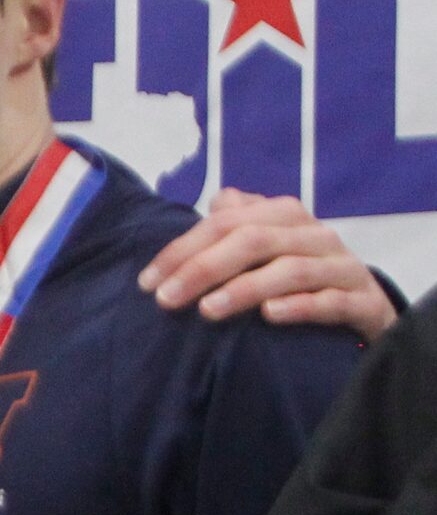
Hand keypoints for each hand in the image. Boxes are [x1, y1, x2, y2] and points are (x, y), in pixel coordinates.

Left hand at [140, 189, 395, 337]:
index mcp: (286, 217)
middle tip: (166, 299)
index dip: (182, 250)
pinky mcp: (365, 302)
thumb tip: (216, 199)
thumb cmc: (301, 277)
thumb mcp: (268, 247)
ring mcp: (343, 267)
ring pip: (292, 270)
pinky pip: (332, 301)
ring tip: (208, 311)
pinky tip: (270, 315)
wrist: (367, 308)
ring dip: (245, 289)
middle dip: (203, 268)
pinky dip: (300, 306)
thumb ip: (239, 223)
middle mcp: (316, 236)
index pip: (226, 222)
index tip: (147, 282)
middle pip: (254, 240)